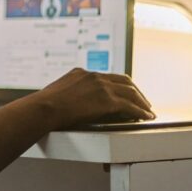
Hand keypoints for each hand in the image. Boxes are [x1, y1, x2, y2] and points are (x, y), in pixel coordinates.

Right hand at [29, 67, 154, 129]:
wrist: (44, 108)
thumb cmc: (44, 107)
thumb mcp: (56, 94)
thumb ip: (66, 95)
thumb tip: (67, 105)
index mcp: (81, 74)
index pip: (107, 77)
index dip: (119, 85)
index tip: (125, 92)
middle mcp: (94, 76)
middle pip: (123, 81)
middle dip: (135, 92)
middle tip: (142, 101)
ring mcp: (102, 86)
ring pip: (130, 92)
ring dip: (141, 102)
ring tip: (147, 111)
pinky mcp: (108, 100)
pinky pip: (130, 106)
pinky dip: (140, 111)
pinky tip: (146, 117)